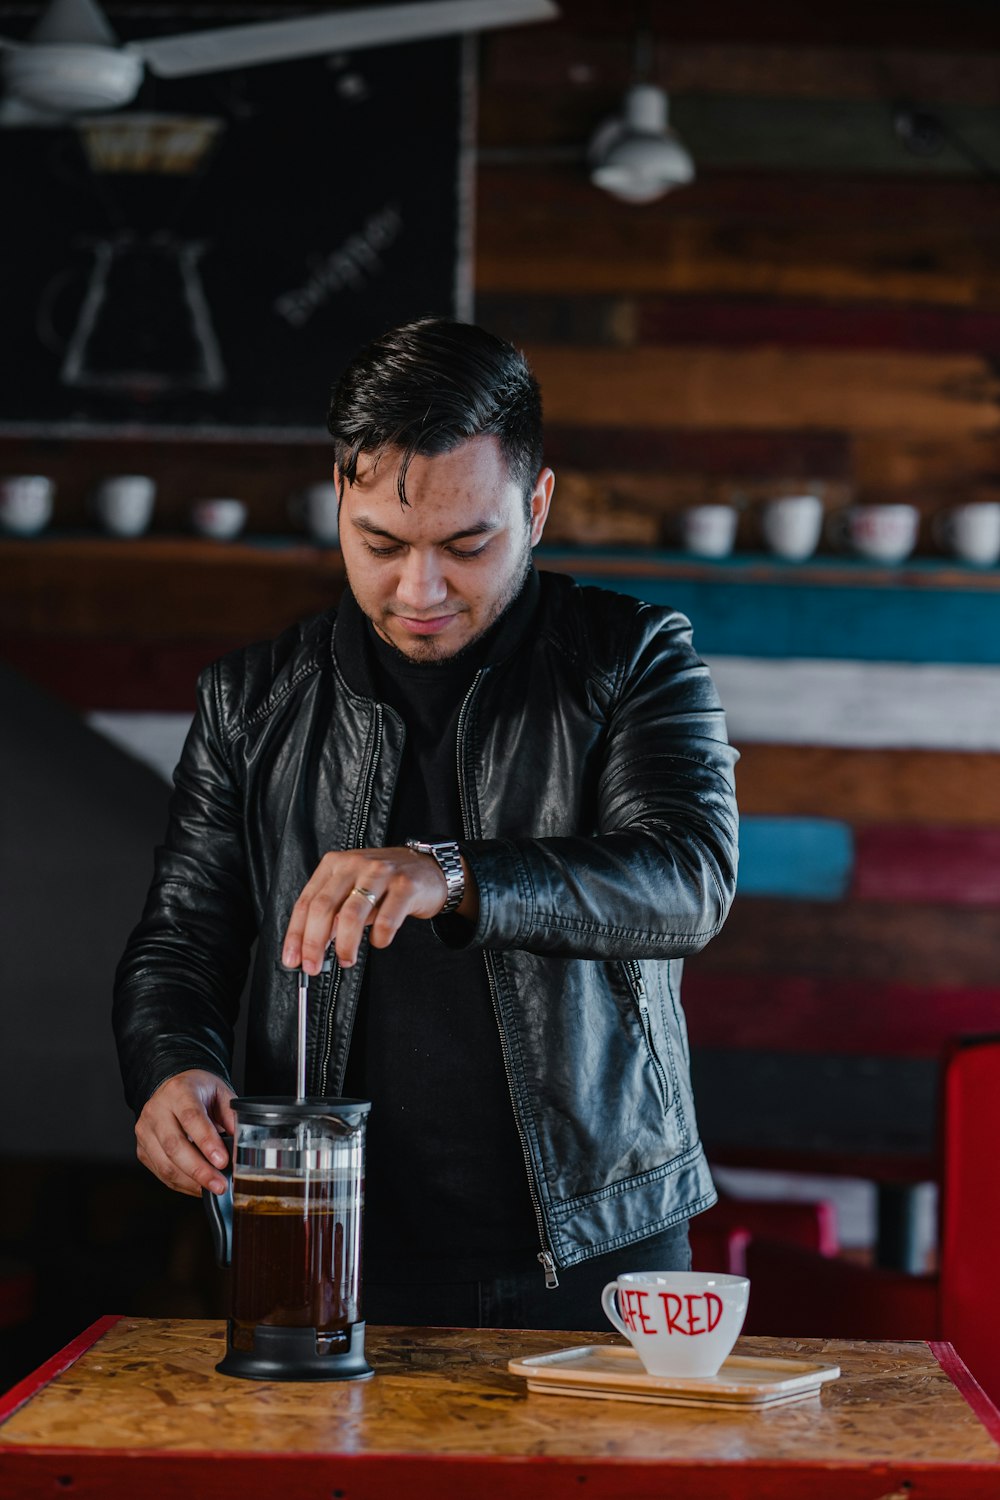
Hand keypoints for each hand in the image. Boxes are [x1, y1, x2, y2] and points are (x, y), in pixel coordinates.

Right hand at [135, 1069, 234, 1197]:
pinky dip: (181, 1184)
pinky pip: (161, 1173)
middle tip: (220, 1184)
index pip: (191, 1118)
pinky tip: (198, 1187)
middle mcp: (157, 1111)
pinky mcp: (142, 1150)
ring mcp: (146, 1131)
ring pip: (165, 1164)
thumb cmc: (198, 1091)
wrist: (172, 1089)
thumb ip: (231, 1115)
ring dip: (191, 1182)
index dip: (207, 1142)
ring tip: (212, 1188)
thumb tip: (240, 1143)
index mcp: (178, 1092)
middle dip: (199, 1170)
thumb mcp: (220, 1092)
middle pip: (174, 1146)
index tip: (222, 1161)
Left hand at [282, 844, 472, 973]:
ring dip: (344, 944)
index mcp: (335, 864)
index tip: (292, 959)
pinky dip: (379, 938)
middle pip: (324, 908)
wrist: (428, 869)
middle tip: (313, 967)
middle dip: (314, 944)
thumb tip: (311, 946)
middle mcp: (355, 864)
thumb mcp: (352, 890)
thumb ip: (332, 912)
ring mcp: (381, 873)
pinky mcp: (405, 886)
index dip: (296, 934)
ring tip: (346, 960)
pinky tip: (379, 942)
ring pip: (351, 915)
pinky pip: (386, 920)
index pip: (306, 902)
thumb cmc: (384, 884)